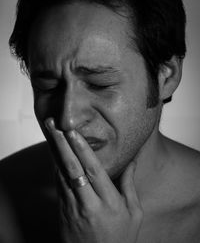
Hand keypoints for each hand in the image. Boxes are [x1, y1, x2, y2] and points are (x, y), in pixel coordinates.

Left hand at [45, 118, 142, 242]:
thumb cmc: (121, 239)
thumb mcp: (134, 214)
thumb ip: (130, 186)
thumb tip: (133, 161)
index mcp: (110, 203)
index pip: (94, 171)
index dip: (83, 150)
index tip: (74, 132)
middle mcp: (89, 205)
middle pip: (73, 170)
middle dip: (63, 145)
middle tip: (56, 126)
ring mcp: (73, 210)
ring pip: (62, 176)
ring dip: (56, 154)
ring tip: (52, 135)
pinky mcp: (63, 214)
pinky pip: (58, 187)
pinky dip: (56, 169)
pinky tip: (54, 155)